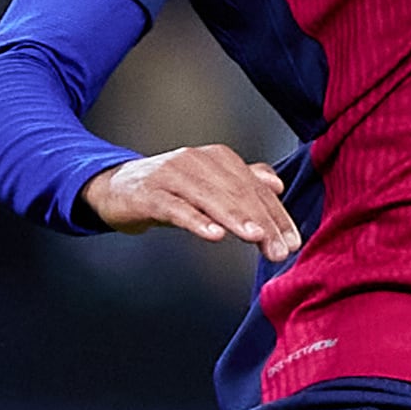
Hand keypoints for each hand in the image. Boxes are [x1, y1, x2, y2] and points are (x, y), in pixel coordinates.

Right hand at [81, 145, 297, 262]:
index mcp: (217, 158)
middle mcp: (197, 160)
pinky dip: (196, 221)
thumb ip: (243, 182)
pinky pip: (176, 208)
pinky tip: (214, 235)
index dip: (276, 215)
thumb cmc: (170, 189)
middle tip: (280, 251)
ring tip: (256, 238)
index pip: (255, 188)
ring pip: (210, 198)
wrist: (117, 187)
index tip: (293, 242)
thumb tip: (276, 184)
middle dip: (262, 222)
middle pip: (237, 193)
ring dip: (235, 219)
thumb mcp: (209, 184)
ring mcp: (171, 175)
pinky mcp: (149, 193)